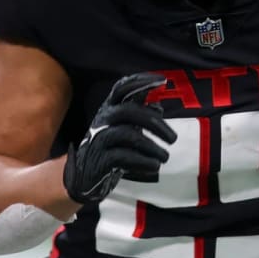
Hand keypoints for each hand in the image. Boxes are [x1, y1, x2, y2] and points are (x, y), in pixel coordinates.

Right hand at [63, 73, 176, 203]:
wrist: (85, 177)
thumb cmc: (110, 149)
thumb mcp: (123, 129)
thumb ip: (139, 117)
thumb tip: (158, 106)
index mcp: (108, 110)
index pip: (121, 89)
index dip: (140, 82)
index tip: (162, 81)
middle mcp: (102, 120)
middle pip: (128, 111)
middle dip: (154, 123)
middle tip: (173, 139)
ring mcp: (98, 140)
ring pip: (127, 135)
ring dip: (151, 147)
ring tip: (165, 157)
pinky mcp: (99, 160)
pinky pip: (123, 156)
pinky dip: (142, 161)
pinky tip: (154, 166)